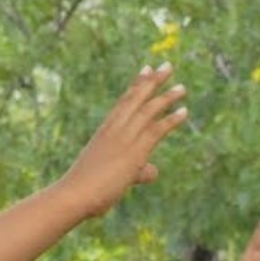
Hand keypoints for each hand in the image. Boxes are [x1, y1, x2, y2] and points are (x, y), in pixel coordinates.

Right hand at [60, 63, 186, 218]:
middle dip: (153, 81)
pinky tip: (184, 112)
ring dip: (167, 98)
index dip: (137, 85)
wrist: (75, 194)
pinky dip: (171, 120)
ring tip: (182, 88)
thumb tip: (151, 172)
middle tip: (167, 66)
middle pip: (137, 98)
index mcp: (105, 131)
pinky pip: (157, 130)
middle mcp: (115, 129)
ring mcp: (125, 138)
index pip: (124, 102)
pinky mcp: (135, 151)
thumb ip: (136, 172)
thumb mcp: (112, 176)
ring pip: (149, 111)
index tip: (146, 69)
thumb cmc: (87, 190)